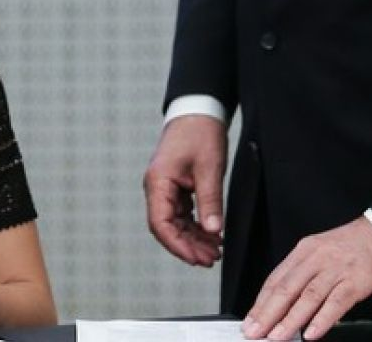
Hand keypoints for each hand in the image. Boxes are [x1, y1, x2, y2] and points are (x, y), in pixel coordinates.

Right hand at [143, 115, 227, 266]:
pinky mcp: (175, 187)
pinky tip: (211, 235)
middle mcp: (157, 188)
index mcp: (158, 182)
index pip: (160, 223)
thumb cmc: (200, 133)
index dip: (177, 245)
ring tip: (214, 251)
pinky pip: (182, 214)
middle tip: (211, 260)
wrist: (198, 111)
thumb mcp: (209, 168)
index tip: (196, 259)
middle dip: (187, 246)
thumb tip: (213, 230)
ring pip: (175, 223)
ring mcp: (165, 188)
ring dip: (193, 238)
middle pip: (166, 228)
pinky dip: (195, 226)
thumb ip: (210, 201)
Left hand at [242, 217, 371, 340]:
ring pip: (307, 297)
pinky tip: (311, 333)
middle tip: (254, 331)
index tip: (250, 319)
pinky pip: (336, 302)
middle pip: (286, 289)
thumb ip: (305, 276)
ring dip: (289, 320)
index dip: (260, 302)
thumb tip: (286, 303)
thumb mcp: (322, 252)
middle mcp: (317, 258)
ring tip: (276, 336)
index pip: (276, 279)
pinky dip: (322, 319)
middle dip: (267, 313)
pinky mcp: (357, 281)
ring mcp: (337, 269)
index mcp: (304, 251)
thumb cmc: (356, 246)